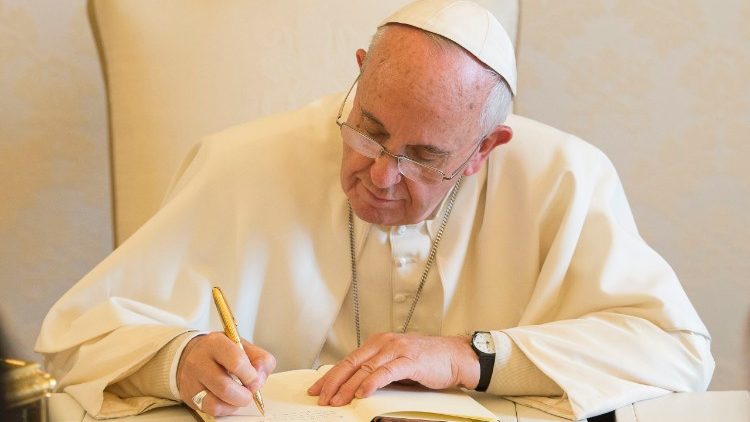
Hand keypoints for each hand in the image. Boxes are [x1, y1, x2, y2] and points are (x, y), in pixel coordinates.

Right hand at [177, 332, 275, 415]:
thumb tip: (259, 379)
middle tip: (250, 391)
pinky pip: (211, 410)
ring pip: (216, 403)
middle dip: (244, 395)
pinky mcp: (190, 396)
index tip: (254, 378)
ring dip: (235, 404)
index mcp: (216, 343)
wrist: (193, 355)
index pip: (236, 362)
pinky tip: (230, 401)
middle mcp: (200, 361)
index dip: (250, 375)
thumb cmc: (221, 352)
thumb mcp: (243, 346)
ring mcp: (193, 380)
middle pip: (225, 387)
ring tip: (240, 397)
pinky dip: (226, 409)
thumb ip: (260, 359)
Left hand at [307, 333, 478, 406]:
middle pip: (351, 363)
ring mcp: (396, 350)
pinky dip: (371, 383)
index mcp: (378, 343)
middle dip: (333, 382)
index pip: (348, 360)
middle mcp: (384, 343)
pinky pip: (385, 372)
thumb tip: (353, 387)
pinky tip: (361, 393)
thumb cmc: (427, 360)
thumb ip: (377, 371)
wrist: (454, 356)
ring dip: (348, 387)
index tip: (316, 389)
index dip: (330, 375)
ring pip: (365, 369)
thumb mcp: (396, 363)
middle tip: (321, 398)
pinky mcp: (409, 360)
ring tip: (336, 400)